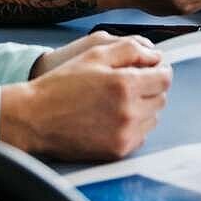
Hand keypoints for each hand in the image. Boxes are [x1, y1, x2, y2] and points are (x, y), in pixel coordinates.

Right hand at [0, 35, 170, 159]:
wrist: (35, 119)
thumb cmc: (62, 84)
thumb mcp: (94, 54)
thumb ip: (130, 50)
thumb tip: (156, 57)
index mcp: (125, 84)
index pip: (165, 78)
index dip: (159, 71)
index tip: (149, 70)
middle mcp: (129, 111)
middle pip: (161, 98)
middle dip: (151, 88)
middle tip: (129, 84)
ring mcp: (124, 134)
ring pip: (153, 118)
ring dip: (144, 108)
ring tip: (118, 102)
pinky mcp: (117, 151)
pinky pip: (140, 136)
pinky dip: (134, 127)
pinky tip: (113, 118)